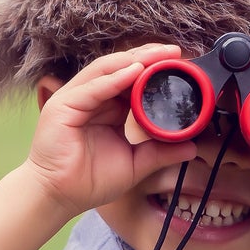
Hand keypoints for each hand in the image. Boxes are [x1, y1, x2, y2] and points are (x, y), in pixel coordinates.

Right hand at [24, 45, 199, 217]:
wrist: (59, 197)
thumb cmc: (88, 181)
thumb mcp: (134, 164)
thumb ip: (160, 153)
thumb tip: (191, 148)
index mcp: (106, 109)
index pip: (131, 81)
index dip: (154, 70)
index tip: (180, 66)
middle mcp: (90, 99)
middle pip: (120, 68)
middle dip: (148, 57)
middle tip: (175, 51)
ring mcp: (75, 99)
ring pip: (106, 70)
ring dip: (134, 60)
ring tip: (159, 55)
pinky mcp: (63, 105)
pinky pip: (92, 88)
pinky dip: (114, 78)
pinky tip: (135, 71)